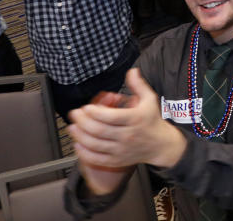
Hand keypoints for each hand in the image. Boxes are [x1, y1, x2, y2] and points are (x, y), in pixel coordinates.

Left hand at [68, 68, 187, 176]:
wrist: (161, 145)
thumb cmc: (152, 120)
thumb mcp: (150, 99)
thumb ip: (139, 85)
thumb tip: (132, 71)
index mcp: (135, 119)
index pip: (111, 117)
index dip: (95, 112)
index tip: (86, 107)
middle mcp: (128, 136)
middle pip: (99, 130)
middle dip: (83, 122)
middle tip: (75, 114)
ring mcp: (122, 150)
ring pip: (95, 145)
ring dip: (80, 136)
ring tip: (72, 127)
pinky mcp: (117, 161)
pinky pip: (97, 159)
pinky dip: (85, 153)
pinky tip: (78, 144)